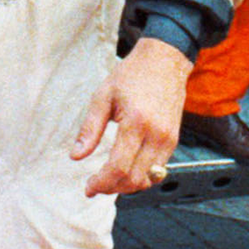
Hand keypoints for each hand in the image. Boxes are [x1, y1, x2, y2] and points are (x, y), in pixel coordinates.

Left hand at [71, 35, 190, 195]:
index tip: (88, 187)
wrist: (165, 60)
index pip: (119, 167)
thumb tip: (75, 156)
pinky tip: (126, 170)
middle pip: (134, 179)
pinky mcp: (173, 140)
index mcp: (136, 122)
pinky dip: (141, 177)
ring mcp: (168, 139)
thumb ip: (90, 129)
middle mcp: (156, 134)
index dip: (101, 183)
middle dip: (112, 188)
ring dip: (127, 186)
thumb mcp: (103, 96)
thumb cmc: (132, 74)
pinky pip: (157, 170)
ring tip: (108, 180)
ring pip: (148, 179)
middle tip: (95, 185)